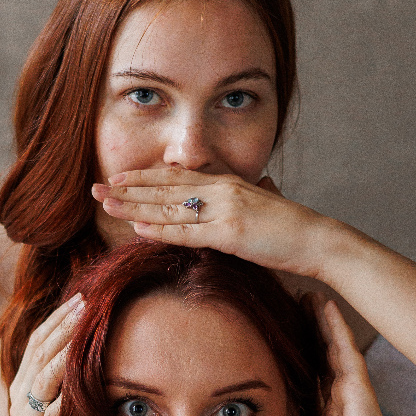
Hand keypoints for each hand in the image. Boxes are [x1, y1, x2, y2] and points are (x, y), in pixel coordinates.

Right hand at [7, 293, 83, 415]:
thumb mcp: (56, 407)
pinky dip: (63, 396)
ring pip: (42, 378)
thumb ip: (65, 382)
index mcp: (24, 386)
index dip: (58, 318)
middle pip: (39, 352)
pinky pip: (50, 415)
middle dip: (63, 325)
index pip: (38, 342)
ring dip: (62, 352)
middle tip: (87, 303)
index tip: (82, 298)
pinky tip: (78, 379)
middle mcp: (21, 399)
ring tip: (83, 331)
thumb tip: (89, 349)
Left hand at [92, 167, 327, 275]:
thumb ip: (250, 195)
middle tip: (96, 188)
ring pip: (170, 206)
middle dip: (128, 188)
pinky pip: (188, 231)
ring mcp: (225, 210)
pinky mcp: (230, 233)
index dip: (144, 176)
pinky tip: (138, 227)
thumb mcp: (264, 205)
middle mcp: (222, 190)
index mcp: (227, 183)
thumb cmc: (292, 229)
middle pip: (166, 187)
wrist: (318, 239)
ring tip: (106, 205)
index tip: (118, 178)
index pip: (177, 176)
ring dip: (134, 205)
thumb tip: (256, 184)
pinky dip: (161, 229)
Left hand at [306, 301, 410, 415]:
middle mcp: (345, 400)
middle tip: (296, 304)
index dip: (305, 360)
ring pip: (334, 346)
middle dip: (311, 332)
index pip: (316, 381)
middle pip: (324, 357)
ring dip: (321, 321)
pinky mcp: (359, 387)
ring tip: (307, 294)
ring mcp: (353, 392)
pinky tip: (324, 302)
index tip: (290, 340)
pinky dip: (335, 325)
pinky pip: (344, 348)